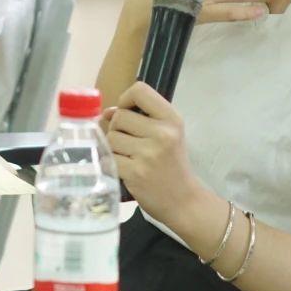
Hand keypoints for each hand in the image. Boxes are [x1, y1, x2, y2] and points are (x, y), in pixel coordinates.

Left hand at [103, 82, 204, 221]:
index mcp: (172, 118)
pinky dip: (112, 164)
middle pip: (119, 116)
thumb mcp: (166, 134)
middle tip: (131, 143)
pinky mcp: (136, 172)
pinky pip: (109, 158)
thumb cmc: (172, 164)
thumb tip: (107, 112)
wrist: (184, 200)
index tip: (128, 113)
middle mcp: (163, 133)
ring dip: (114, 147)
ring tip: (130, 157)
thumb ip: (138, 118)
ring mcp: (149, 153)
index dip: (126, 100)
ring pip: (111, 137)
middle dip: (118, 129)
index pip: (139, 90)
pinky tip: (126, 170)